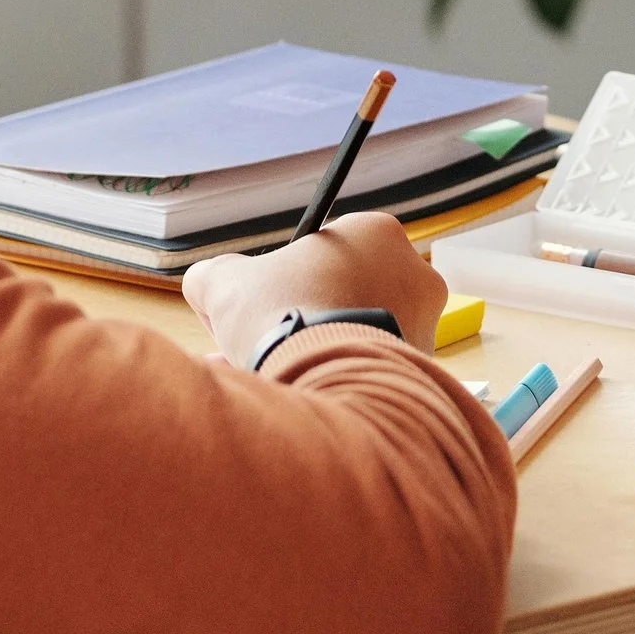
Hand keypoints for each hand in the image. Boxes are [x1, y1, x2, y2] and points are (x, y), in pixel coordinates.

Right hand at [181, 209, 443, 367]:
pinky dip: (344, 384)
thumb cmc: (282, 318)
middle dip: (301, 322)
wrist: (326, 383)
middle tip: (263, 349)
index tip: (262, 308)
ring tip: (277, 381)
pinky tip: (307, 400)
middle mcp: (416, 274)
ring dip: (319, 355)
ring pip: (360, 338)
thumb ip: (213, 275)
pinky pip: (375, 373)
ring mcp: (428, 326)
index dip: (286, 281)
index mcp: (377, 233)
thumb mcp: (226, 284)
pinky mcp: (428, 373)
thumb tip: (206, 285)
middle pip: (344, 297)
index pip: (325, 253)